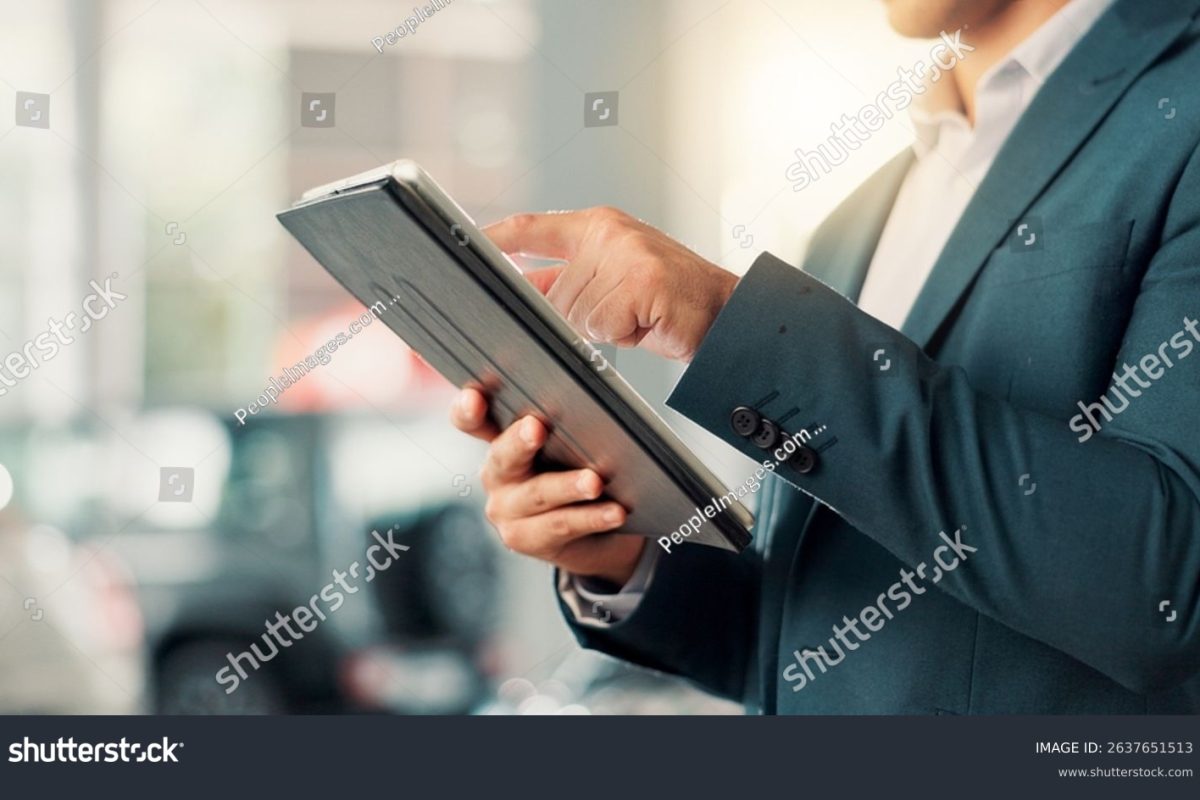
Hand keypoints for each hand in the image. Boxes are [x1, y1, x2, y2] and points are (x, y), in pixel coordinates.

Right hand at [450, 387, 645, 584]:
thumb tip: (594, 411)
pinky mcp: (525, 539)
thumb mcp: (566, 447)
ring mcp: (506, 510)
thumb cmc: (576, 475)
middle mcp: (496, 475)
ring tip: (593, 482)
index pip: (471, 421)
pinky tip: (615, 512)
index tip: (474, 399)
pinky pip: (561, 525)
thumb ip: (567, 428)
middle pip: (503, 455)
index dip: (467, 409)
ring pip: (538, 494)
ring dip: (568, 486)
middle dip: (520, 441)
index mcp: (501, 441)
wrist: (592, 535)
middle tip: (535, 428)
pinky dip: (591, 517)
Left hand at [484, 207, 738, 361]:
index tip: (468, 244)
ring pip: (574, 313)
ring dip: (601, 328)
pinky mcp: (638, 283)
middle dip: (574, 315)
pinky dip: (620, 335)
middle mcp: (608, 234)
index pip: (531, 228)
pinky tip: (646, 320)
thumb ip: (569, 281)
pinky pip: (600, 326)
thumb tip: (521, 299)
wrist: (727, 314)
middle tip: (616, 313)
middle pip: (552, 291)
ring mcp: (624, 257)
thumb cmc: (670, 300)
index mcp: (599, 225)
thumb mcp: (614, 280)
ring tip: (638, 314)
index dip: (496, 238)